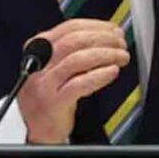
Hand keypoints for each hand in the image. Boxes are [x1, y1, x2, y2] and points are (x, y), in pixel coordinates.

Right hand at [17, 18, 129, 143]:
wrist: (38, 131)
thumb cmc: (50, 98)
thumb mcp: (56, 68)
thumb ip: (74, 51)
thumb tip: (108, 34)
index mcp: (37, 49)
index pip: (68, 28)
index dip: (95, 26)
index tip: (113, 29)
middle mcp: (38, 65)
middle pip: (73, 41)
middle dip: (102, 38)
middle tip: (120, 43)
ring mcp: (43, 85)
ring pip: (76, 60)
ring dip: (105, 54)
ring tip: (121, 56)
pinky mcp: (53, 103)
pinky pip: (79, 84)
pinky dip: (99, 75)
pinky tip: (112, 72)